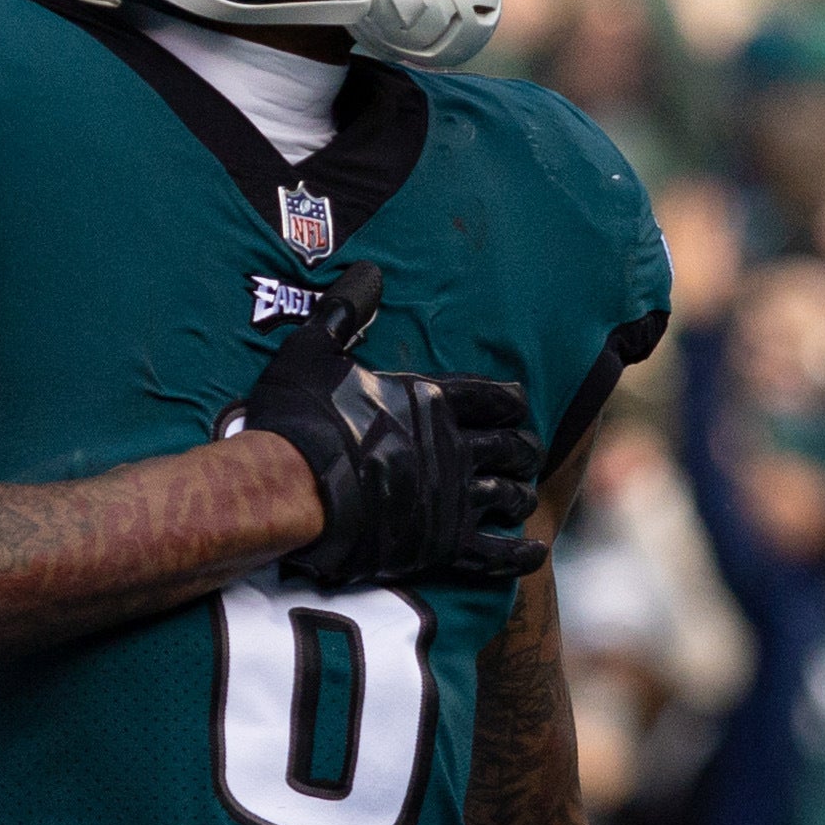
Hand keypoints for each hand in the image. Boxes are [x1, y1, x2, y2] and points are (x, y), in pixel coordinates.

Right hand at [238, 264, 542, 590]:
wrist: (289, 487)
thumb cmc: (297, 419)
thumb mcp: (313, 351)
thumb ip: (345, 312)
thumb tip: (368, 270)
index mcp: (429, 400)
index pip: (492, 395)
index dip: (511, 400)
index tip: (518, 405)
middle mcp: (453, 446)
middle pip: (511, 446)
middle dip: (524, 450)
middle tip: (525, 454)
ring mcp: (452, 496)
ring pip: (509, 496)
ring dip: (519, 496)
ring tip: (522, 499)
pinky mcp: (441, 543)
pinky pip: (495, 553)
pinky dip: (519, 554)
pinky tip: (534, 552)